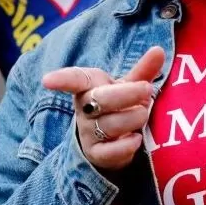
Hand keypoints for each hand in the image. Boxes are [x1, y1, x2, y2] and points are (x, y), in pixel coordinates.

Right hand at [42, 46, 164, 171]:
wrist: (112, 142)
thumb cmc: (118, 106)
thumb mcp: (129, 86)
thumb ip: (143, 71)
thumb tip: (159, 50)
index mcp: (88, 86)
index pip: (74, 80)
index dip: (61, 79)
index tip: (47, 81)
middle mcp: (84, 109)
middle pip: (100, 100)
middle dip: (127, 94)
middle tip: (147, 90)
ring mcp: (88, 132)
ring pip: (109, 125)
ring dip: (133, 118)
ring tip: (144, 114)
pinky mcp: (96, 154)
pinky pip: (109, 151)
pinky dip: (126, 145)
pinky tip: (136, 139)